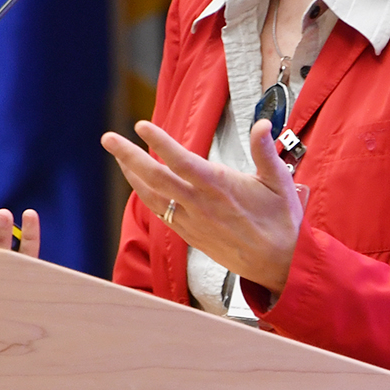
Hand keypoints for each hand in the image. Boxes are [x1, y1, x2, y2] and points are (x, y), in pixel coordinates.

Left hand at [100, 119, 302, 294]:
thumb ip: (265, 152)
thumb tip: (262, 125)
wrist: (279, 265)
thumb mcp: (280, 182)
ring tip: (119, 157)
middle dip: (128, 156)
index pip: (181, 160)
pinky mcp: (191, 234)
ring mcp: (192, 221)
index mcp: (219, 187)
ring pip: (152, 196)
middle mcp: (200, 204)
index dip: (159, 142)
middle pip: (155, 177)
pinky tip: (140, 186)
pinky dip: (146, 196)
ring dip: (132, 175)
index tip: (141, 127)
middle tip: (108, 138)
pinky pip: (161, 213)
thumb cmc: (281, 222)